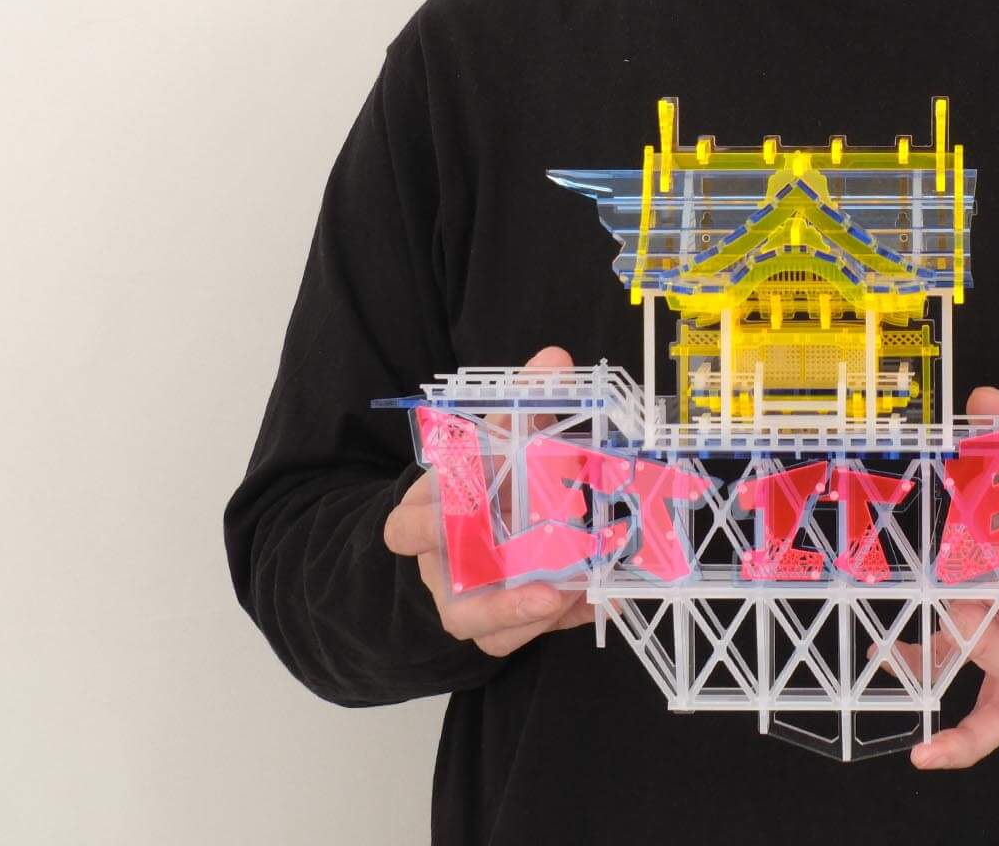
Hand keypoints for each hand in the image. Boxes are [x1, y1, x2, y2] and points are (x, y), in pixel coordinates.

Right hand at [382, 343, 596, 655]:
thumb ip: (523, 402)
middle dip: (471, 570)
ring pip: (470, 620)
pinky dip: (556, 621)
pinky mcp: (493, 628)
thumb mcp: (499, 440)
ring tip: (564, 594)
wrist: (475, 533)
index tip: (460, 504)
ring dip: (517, 611)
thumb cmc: (486, 481)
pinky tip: (593, 600)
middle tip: (516, 554)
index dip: (425, 519)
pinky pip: (513, 638)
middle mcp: (440, 560)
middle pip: (439, 581)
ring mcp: (463, 598)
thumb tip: (554, 359)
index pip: (405, 524)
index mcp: (428, 513)